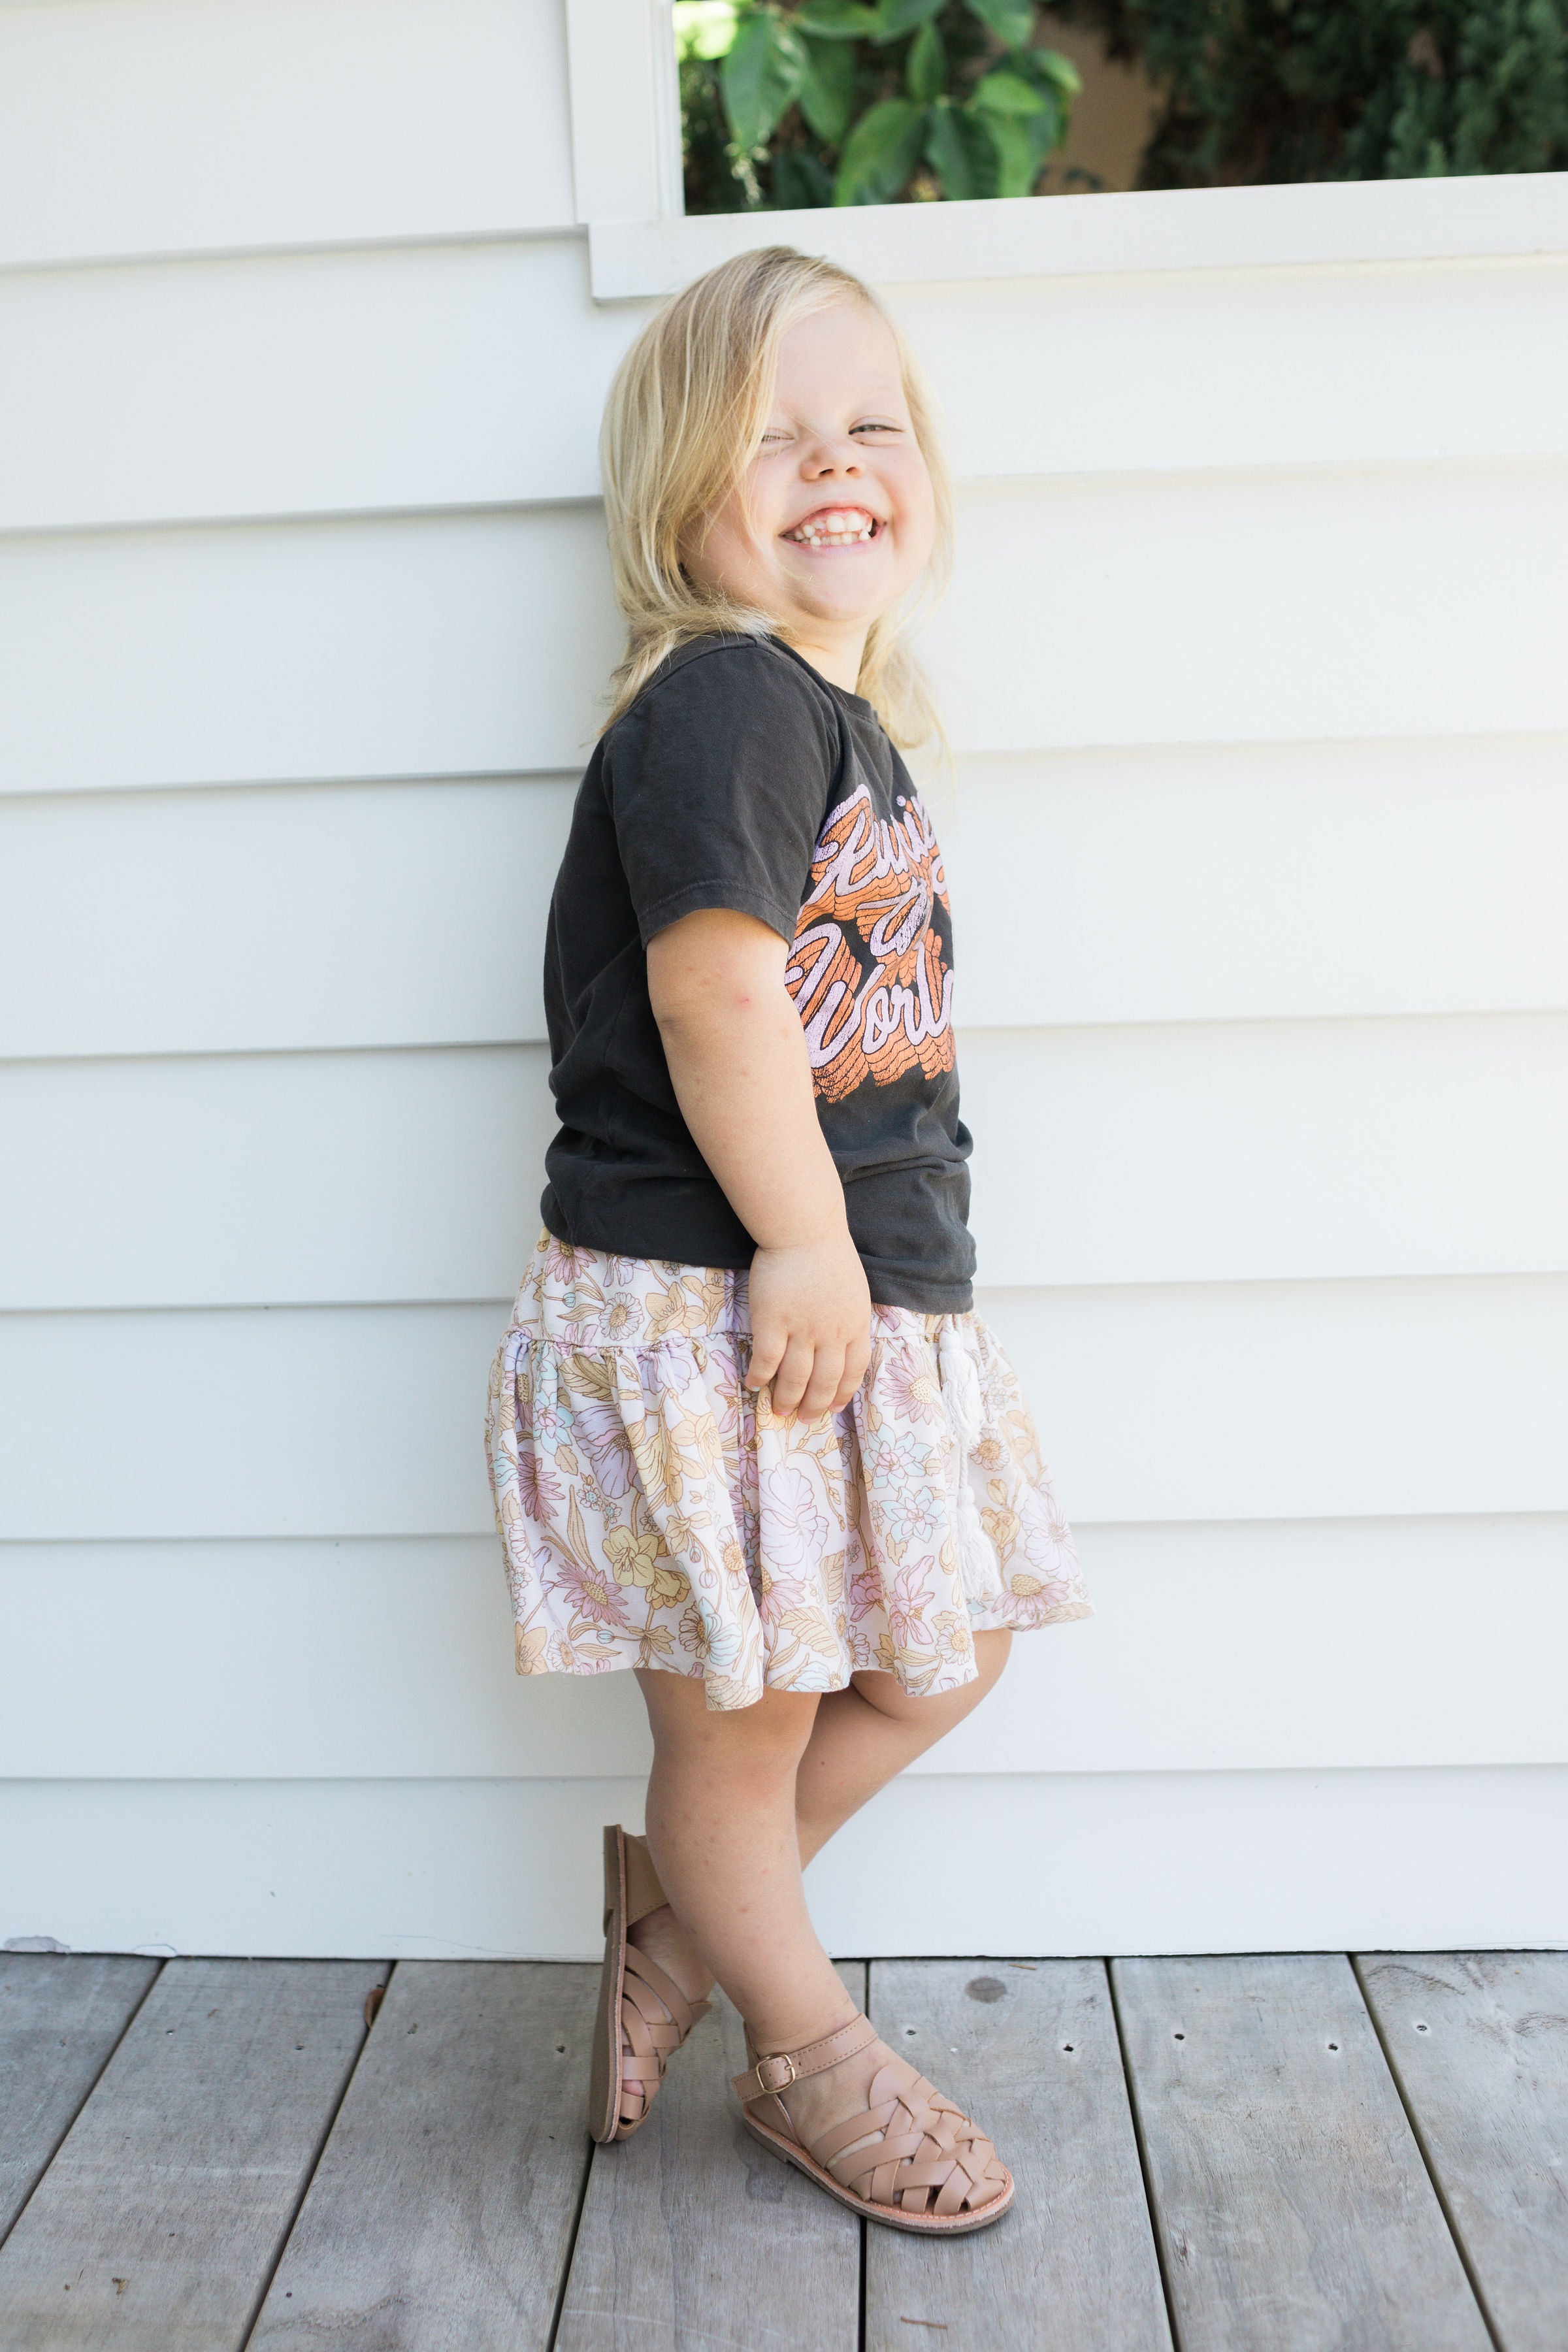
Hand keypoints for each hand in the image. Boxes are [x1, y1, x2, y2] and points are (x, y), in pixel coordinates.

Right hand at [746, 1232, 871, 1419]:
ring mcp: (802, 1330)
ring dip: (787, 1398)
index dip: (843, 1392)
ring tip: (780, 1410)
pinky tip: (754, 1384)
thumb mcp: (855, 1291)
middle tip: (804, 1418)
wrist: (805, 1231)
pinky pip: (766, 1359)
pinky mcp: (773, 1322)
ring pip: (796, 1377)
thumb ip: (850, 1318)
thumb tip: (843, 1341)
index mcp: (854, 1325)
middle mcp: (831, 1334)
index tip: (834, 1406)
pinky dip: (760, 1376)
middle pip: (825, 1381)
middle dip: (815, 1404)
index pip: (854, 1370)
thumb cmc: (829, 1254)